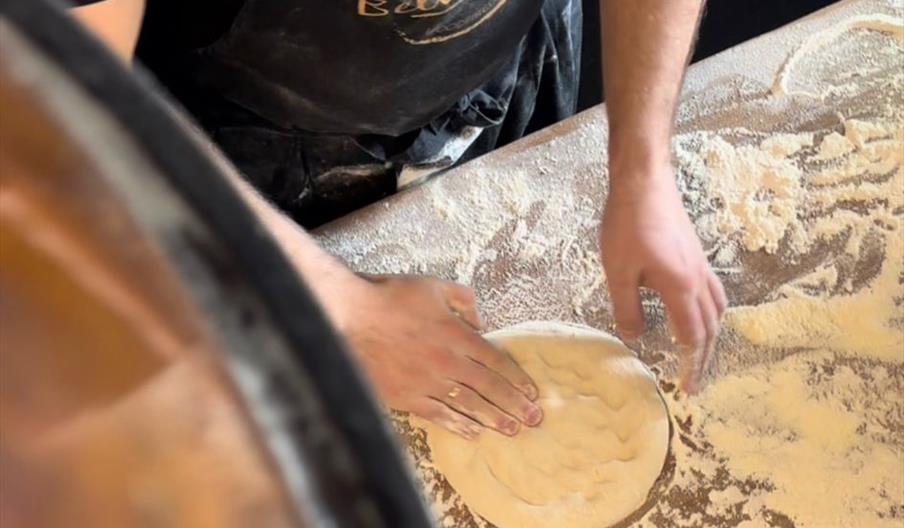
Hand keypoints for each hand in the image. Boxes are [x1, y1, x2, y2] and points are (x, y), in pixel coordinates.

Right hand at [336, 275, 542, 438]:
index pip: (496, 361)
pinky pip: (439, 415)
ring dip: (493, 418)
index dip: (517, 379)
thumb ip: (462, 299)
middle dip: (515, 405)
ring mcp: (427, 382)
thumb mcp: (432, 286)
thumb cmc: (389, 298)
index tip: (532, 392)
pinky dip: (458, 425)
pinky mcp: (407, 397)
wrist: (348, 318)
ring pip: (468, 404)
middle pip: (489, 388)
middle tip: (535, 419)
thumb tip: (480, 318)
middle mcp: (447, 362)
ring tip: (513, 430)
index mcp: (456, 335)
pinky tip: (474, 433)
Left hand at [599, 163, 726, 392]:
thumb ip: (626, 308)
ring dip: (710, 335)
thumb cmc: (627, 223)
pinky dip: (710, 312)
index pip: (693, 335)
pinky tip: (695, 313)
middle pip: (711, 326)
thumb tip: (635, 338)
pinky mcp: (695, 254)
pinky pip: (712, 292)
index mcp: (681, 287)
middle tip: (694, 382)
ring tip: (699, 353)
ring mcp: (700, 265)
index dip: (689, 363)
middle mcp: (698, 278)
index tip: (685, 386)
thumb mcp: (618, 271)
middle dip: (703, 357)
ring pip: (717, 308)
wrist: (644, 181)